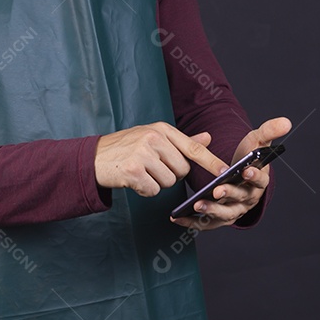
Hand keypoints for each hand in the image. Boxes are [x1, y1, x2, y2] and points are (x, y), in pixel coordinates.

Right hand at [94, 122, 227, 197]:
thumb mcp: (154, 137)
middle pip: (181, 170)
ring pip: (168, 182)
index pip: (192, 148)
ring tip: (141, 171)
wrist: (93, 158)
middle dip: (170, 175)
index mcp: (161, 129)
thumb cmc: (126, 147)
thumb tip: (207, 138)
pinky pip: (153, 190)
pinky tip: (133, 180)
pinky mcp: (132, 170)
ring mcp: (142, 153)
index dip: (211, 161)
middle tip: (151, 167)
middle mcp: (153, 138)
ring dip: (156, 183)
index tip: (225, 172)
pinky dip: (145, 190)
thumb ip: (181, 142)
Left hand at [172, 116, 290, 230]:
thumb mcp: (257, 142)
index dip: (254, 177)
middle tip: (218, 190)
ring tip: (197, 204)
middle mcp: (248, 199)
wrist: (239, 176)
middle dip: (229, 194)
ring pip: (225, 214)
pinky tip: (178, 217)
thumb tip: (286, 122)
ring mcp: (234, 210)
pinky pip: (207, 223)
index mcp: (259, 182)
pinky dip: (193, 222)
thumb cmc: (248, 159)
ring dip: (212, 209)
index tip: (246, 170)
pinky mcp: (219, 219)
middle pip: (240, 198)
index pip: (260, 181)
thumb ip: (269, 132)